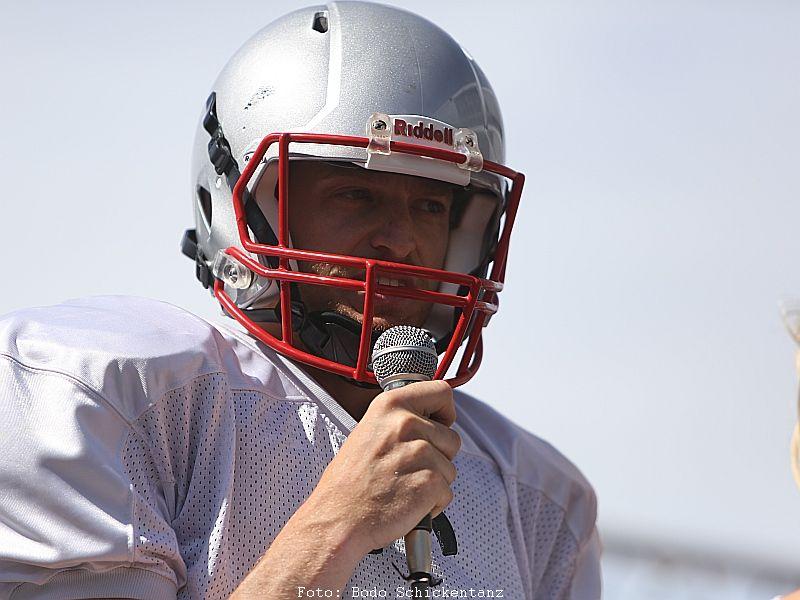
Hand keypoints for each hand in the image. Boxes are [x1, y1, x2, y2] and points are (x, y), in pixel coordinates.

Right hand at [304, 380, 460, 554]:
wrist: (338, 517)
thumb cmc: (349, 482)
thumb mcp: (368, 430)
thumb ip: (400, 420)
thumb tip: (427, 419)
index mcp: (391, 405)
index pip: (441, 392)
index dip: (444, 412)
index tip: (438, 424)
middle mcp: (407, 424)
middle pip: (451, 437)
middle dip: (438, 456)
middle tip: (409, 468)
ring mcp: (420, 453)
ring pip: (450, 467)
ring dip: (434, 480)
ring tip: (404, 485)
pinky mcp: (430, 481)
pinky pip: (447, 492)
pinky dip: (433, 503)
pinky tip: (408, 502)